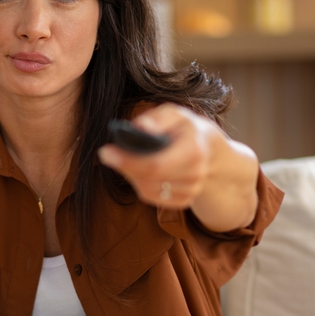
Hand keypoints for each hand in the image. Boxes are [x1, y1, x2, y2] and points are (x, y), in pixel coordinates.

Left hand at [97, 102, 259, 231]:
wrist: (209, 150)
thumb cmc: (186, 128)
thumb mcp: (175, 114)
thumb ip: (158, 119)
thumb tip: (140, 127)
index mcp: (194, 151)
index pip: (155, 164)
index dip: (128, 160)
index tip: (105, 151)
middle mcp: (195, 175)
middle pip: (149, 178)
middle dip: (125, 166)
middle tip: (108, 154)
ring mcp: (191, 191)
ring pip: (147, 190)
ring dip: (131, 175)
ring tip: (126, 159)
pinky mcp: (183, 201)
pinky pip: (152, 197)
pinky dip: (140, 184)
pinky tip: (139, 171)